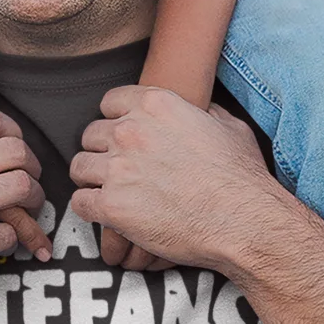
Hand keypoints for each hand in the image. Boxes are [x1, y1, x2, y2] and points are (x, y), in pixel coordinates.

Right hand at [0, 107, 44, 318]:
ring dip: (34, 200)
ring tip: (31, 209)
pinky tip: (1, 244)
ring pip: (21, 187)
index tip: (16, 149)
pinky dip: (10, 241)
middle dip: (32, 166)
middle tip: (31, 180)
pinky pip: (8, 234)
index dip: (13, 131)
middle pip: (14, 150)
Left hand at [69, 86, 274, 270]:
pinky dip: (90, 209)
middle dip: (102, 151)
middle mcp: (130, 131)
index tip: (123, 137)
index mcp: (155, 105)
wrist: (244, 221)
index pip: (110, 102)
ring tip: (109, 192)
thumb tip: (199, 109)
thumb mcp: (229, 126)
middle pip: (91, 134)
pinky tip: (107, 214)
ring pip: (79, 166)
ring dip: (92, 179)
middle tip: (119, 169)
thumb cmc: (241, 177)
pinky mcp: (112, 205)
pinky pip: (80, 203)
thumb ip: (203, 112)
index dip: (116, 120)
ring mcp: (118, 168)